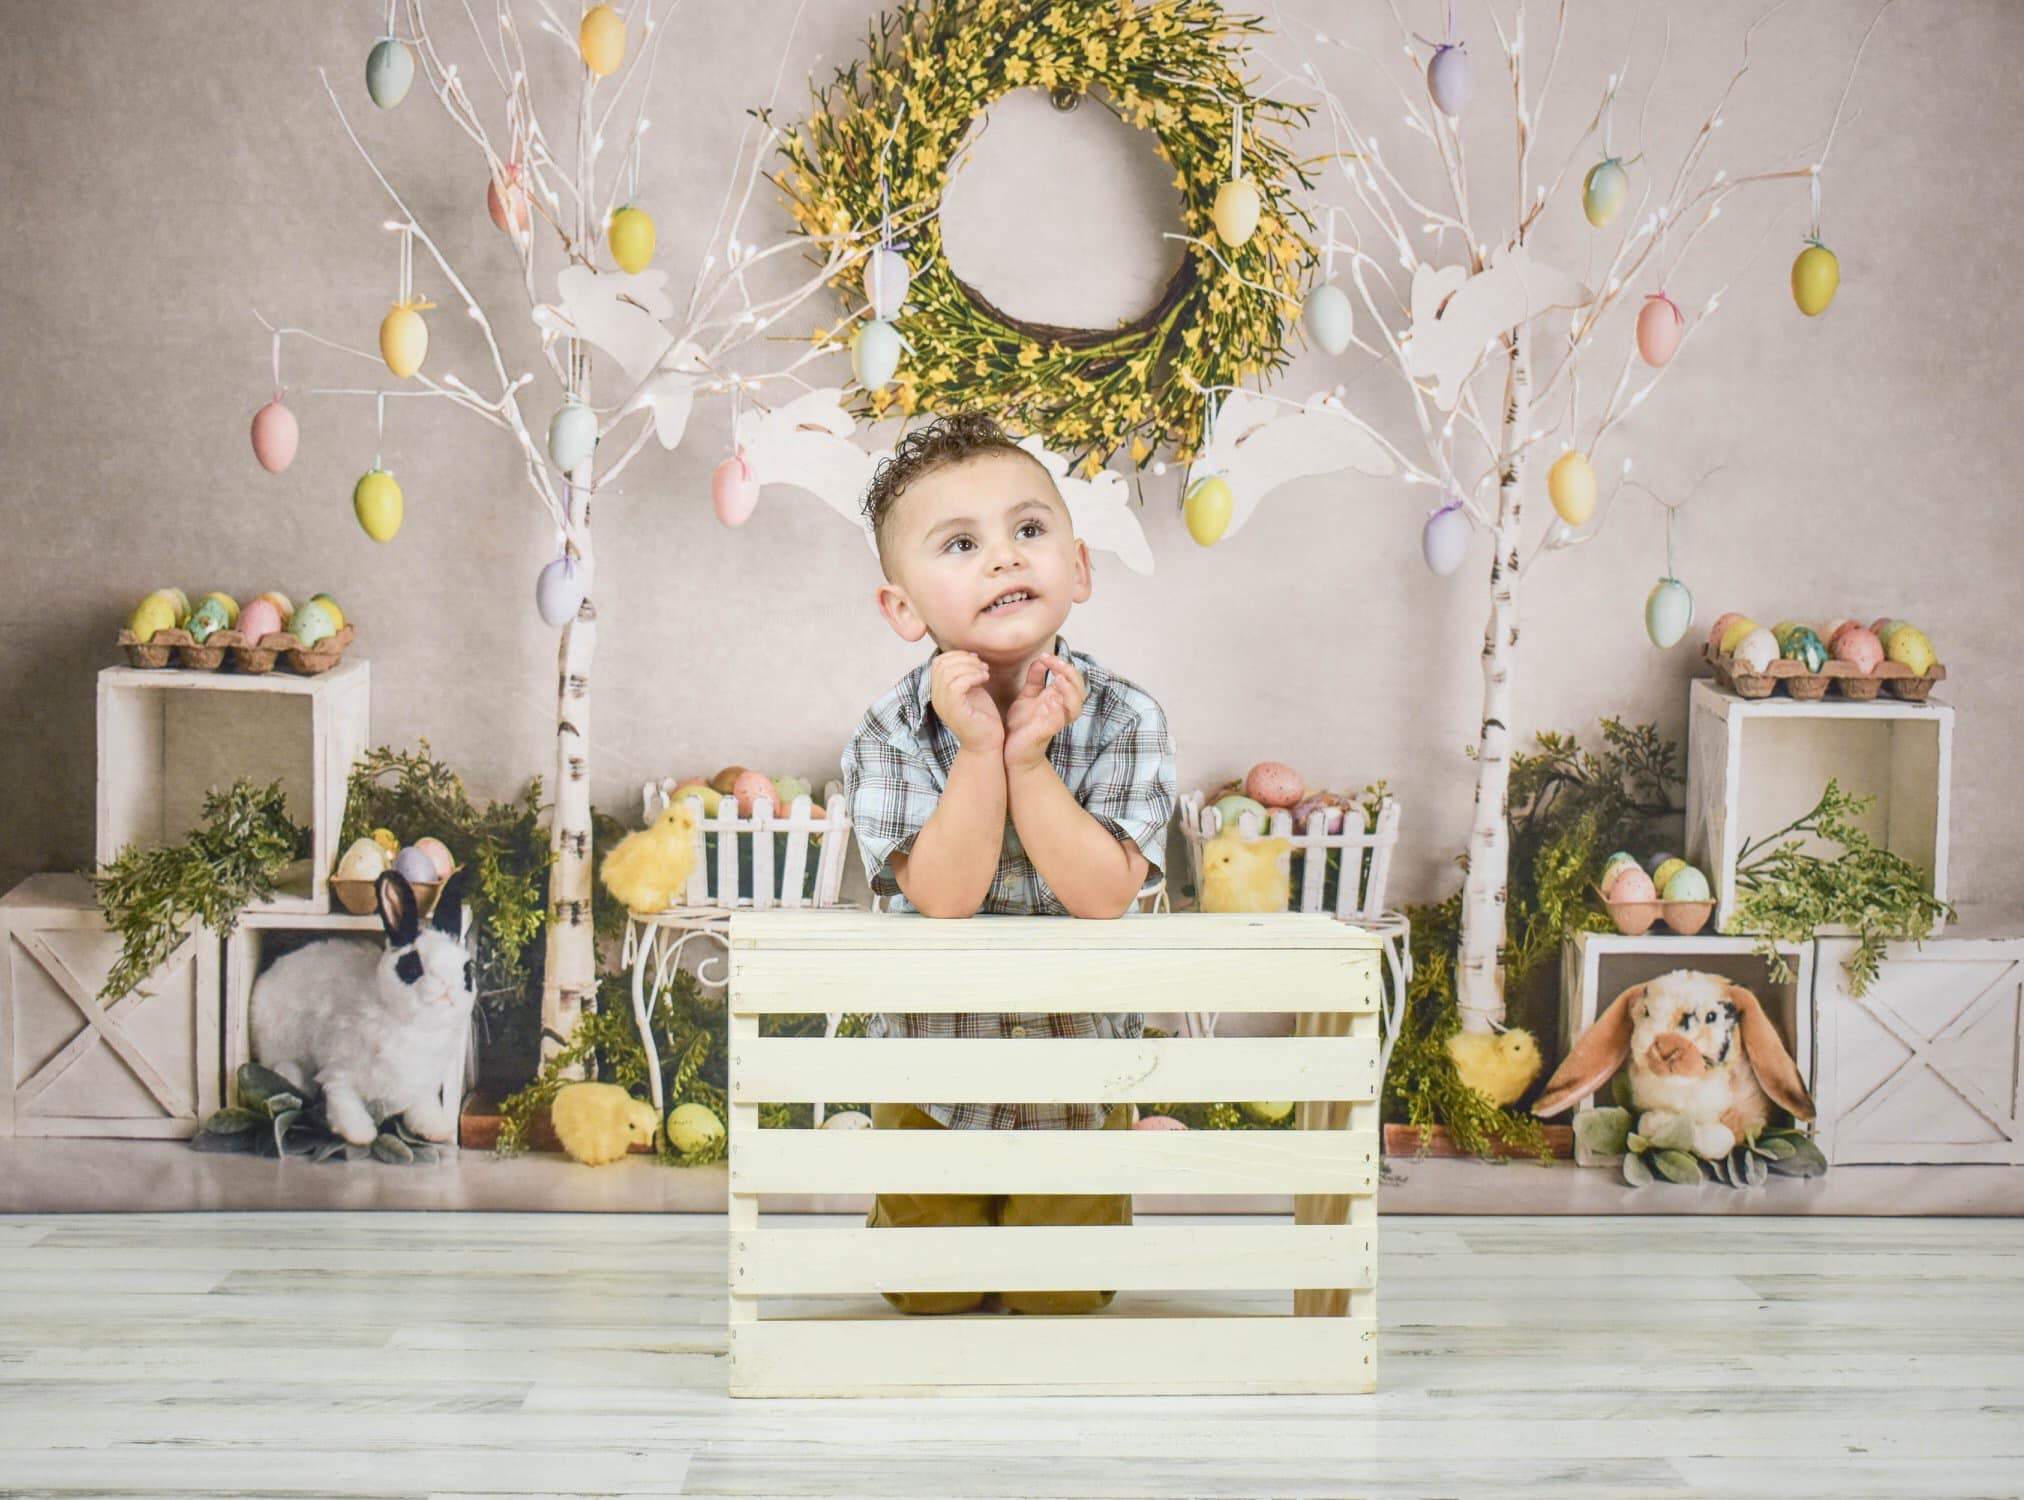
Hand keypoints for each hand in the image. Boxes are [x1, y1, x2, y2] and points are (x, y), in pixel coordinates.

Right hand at [929, 650, 1003, 754]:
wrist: (987, 743)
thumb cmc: (982, 717)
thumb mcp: (972, 689)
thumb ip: (965, 674)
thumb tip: (969, 654)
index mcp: (939, 691)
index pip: (939, 662)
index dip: (958, 655)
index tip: (976, 660)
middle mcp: (937, 697)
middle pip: (942, 664)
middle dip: (965, 658)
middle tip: (982, 666)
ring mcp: (944, 704)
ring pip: (949, 672)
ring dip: (971, 667)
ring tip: (985, 673)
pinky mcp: (955, 710)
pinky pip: (957, 684)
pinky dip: (973, 676)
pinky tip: (985, 679)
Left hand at [1003, 654, 1084, 770]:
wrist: (1011, 751)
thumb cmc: (1022, 725)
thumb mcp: (1027, 696)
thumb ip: (1035, 679)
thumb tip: (1041, 659)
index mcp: (1057, 698)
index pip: (1071, 678)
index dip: (1062, 664)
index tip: (1045, 656)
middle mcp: (1061, 709)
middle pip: (1080, 690)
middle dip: (1071, 673)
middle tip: (1056, 663)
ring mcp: (1055, 722)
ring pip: (1075, 707)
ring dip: (1070, 691)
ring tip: (1059, 679)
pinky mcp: (1046, 733)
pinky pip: (1058, 722)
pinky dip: (1057, 710)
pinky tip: (1050, 700)